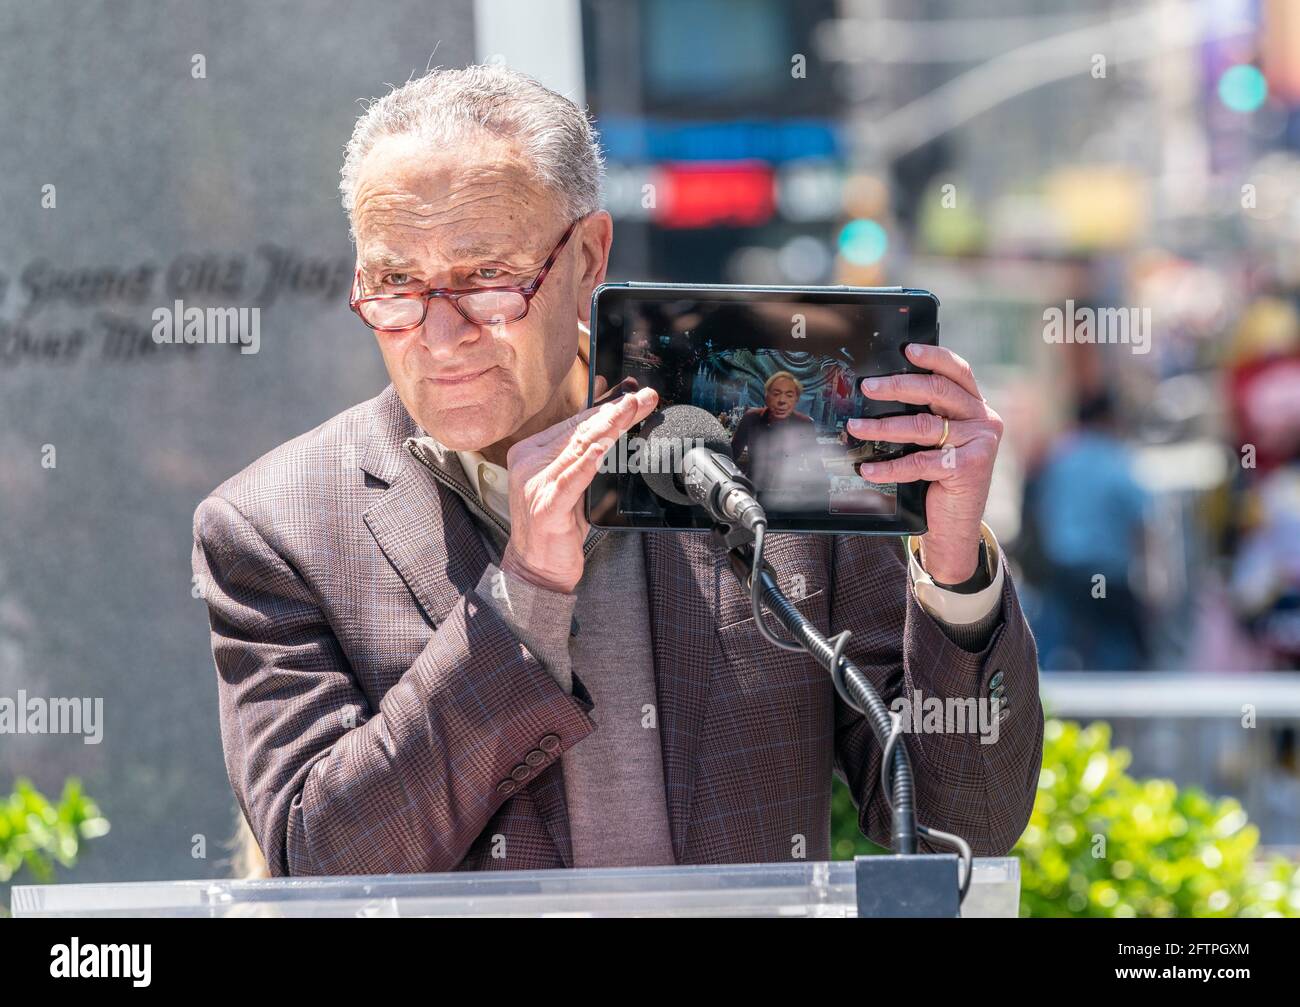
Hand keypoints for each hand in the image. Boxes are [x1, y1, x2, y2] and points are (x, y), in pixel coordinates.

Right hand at [501, 385, 658, 593]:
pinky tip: (603, 449)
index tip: (633, 396)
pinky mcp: (545, 508)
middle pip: (579, 431)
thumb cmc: (557, 526)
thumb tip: (608, 421)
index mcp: (531, 452)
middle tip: (644, 397)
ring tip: (631, 410)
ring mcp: (534, 484)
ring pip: (577, 449)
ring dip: (610, 428)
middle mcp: (528, 463)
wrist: (537, 570)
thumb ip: (583, 454)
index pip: (574, 423)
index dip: (605, 407)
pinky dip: (588, 463)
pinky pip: (570, 481)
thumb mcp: (571, 484)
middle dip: (615, 412)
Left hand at [846, 343, 1002, 583]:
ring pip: (924, 426)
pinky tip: (868, 468)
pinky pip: (921, 462)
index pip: (958, 372)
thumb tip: (879, 394)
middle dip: (898, 386)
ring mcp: (980, 443)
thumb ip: (924, 416)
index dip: (934, 357)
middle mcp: (983, 420)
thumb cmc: (938, 479)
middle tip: (867, 387)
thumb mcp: (934, 442)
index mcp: (975, 407)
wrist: (954, 525)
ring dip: (884, 426)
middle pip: (938, 391)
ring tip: (856, 427)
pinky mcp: (969, 468)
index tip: (907, 350)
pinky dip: (890, 466)